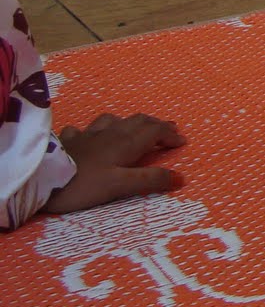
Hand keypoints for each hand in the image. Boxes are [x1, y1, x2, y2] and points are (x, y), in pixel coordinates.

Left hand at [45, 113, 184, 214]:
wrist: (41, 179)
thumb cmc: (83, 184)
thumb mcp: (120, 186)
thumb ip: (150, 180)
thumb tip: (182, 177)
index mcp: (125, 143)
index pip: (155, 131)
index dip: (170, 135)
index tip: (182, 142)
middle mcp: (109, 133)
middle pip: (138, 121)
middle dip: (156, 125)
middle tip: (168, 132)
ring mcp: (87, 135)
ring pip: (113, 120)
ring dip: (128, 123)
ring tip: (133, 130)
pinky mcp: (68, 141)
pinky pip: (83, 130)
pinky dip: (92, 131)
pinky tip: (89, 136)